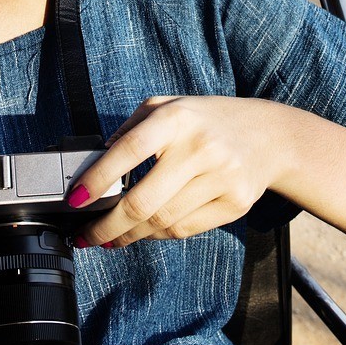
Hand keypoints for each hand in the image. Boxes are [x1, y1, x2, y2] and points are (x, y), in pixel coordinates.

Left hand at [70, 96, 286, 246]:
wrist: (270, 136)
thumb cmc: (207, 121)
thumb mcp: (169, 106)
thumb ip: (132, 128)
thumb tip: (97, 163)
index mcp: (177, 118)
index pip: (129, 150)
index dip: (98, 178)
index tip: (75, 200)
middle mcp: (200, 147)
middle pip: (143, 201)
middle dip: (107, 225)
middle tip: (86, 235)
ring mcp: (221, 177)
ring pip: (163, 222)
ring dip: (129, 236)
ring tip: (109, 238)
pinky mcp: (235, 203)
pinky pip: (185, 229)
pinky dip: (158, 236)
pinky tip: (144, 233)